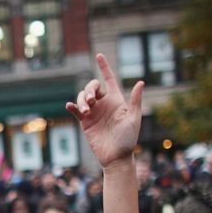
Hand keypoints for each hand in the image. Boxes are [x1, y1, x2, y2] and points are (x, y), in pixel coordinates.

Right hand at [66, 53, 144, 169]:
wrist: (116, 157)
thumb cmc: (129, 139)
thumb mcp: (134, 118)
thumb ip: (135, 101)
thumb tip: (140, 82)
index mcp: (116, 100)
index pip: (109, 79)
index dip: (104, 67)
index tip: (99, 55)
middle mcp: (104, 103)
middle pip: (92, 86)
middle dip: (89, 89)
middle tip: (91, 100)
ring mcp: (93, 112)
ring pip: (82, 97)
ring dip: (81, 100)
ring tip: (85, 110)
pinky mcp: (85, 122)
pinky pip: (75, 109)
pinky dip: (72, 106)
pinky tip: (70, 106)